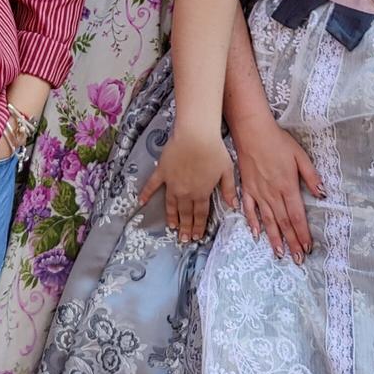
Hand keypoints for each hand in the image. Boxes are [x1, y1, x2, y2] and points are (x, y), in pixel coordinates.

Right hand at [138, 124, 235, 242]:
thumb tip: (233, 206)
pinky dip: (146, 194)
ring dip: (171, 217)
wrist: (196, 135)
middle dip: (185, 227)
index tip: (196, 237)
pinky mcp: (162, 172)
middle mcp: (186, 192)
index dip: (199, 226)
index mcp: (202, 193)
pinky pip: (152, 186)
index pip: (200, 215)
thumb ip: (229, 190)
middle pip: (185, 213)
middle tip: (183, 239)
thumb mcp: (227, 171)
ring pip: (171, 205)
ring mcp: (172, 183)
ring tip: (171, 227)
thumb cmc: (214, 150)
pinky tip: (141, 202)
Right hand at [231, 114, 322, 261]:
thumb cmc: (278, 141)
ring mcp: (258, 193)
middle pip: (284, 223)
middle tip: (297, 260)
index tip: (308, 248)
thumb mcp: (300, 155)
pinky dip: (253, 223)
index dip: (303, 233)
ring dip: (274, 239)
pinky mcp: (247, 189)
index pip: (297, 216)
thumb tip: (323, 193)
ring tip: (280, 254)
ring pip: (268, 220)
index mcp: (287, 186)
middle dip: (292, 242)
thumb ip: (311, 176)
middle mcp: (272, 193)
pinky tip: (256, 235)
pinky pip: (249, 210)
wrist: (252, 132)